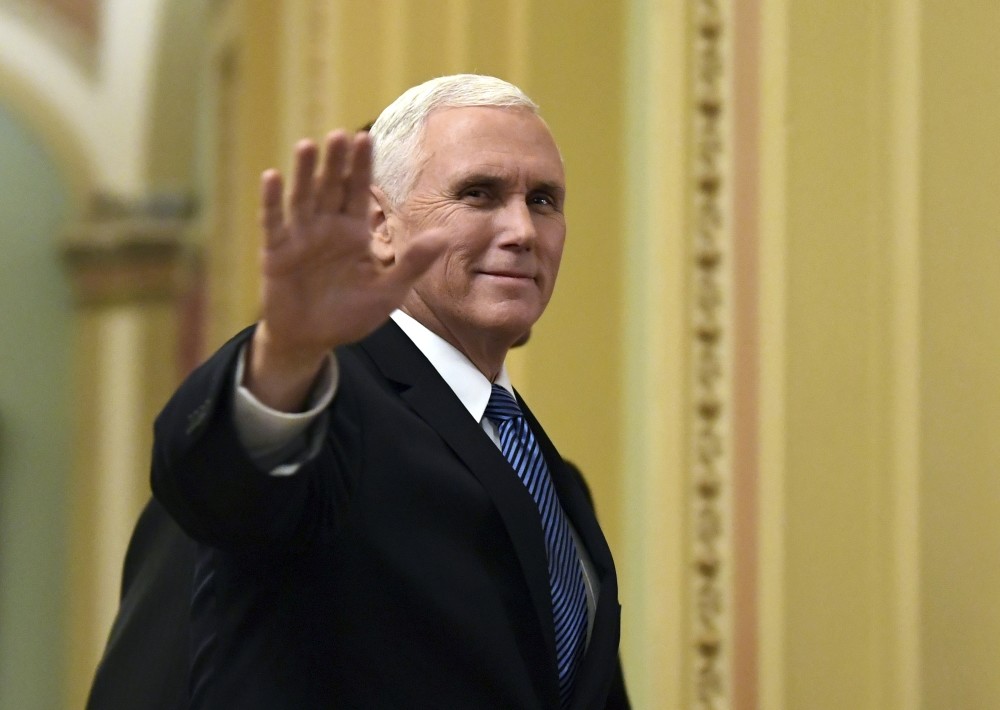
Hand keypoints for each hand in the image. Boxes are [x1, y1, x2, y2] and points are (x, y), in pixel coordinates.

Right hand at [246, 130, 444, 410]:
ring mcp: (299, 238)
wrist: (312, 341)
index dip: (362, 166)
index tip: (366, 138)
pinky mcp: (276, 253)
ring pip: (303, 198)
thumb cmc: (349, 315)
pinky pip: (273, 223)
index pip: (358, 191)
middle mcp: (326, 228)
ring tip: (309, 145)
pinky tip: (272, 177)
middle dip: (336, 162)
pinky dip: (271, 201)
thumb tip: (445, 236)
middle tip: (342, 134)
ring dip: (305, 173)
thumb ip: (412, 264)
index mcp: (353, 233)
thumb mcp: (388, 293)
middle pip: (331, 188)